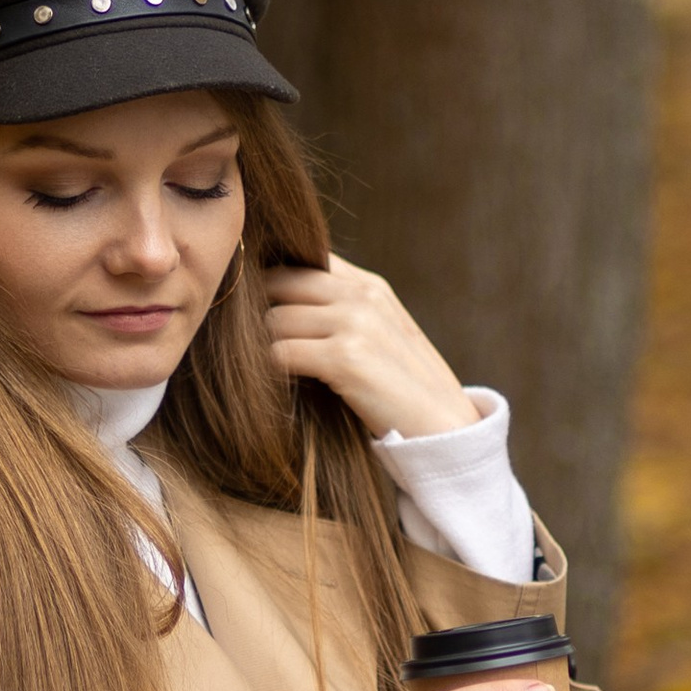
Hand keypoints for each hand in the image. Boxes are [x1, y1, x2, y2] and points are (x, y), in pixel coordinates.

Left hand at [264, 255, 480, 439]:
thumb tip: (278, 308)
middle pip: (277, 284)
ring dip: (260, 348)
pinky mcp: (345, 359)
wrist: (447, 430)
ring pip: (272, 320)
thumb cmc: (405, 391)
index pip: (299, 261)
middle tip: (243, 345)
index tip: (252, 314)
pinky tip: (275, 388)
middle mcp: (362, 295)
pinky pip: (278, 353)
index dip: (268, 285)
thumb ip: (341, 310)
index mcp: (369, 285)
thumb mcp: (381, 335)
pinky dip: (268, 372)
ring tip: (259, 371)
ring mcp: (355, 323)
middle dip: (255, 313)